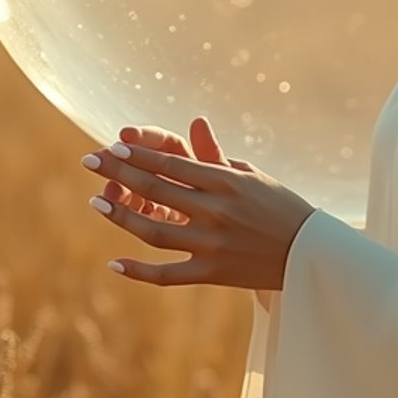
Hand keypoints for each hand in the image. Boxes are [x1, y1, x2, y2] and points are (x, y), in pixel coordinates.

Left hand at [80, 114, 316, 290]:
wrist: (308, 253)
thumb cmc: (278, 206)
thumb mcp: (250, 175)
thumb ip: (215, 154)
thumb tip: (193, 122)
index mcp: (226, 182)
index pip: (170, 164)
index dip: (137, 154)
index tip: (110, 144)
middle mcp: (216, 211)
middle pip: (155, 190)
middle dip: (117, 172)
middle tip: (89, 160)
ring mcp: (211, 244)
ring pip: (153, 232)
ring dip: (120, 216)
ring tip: (97, 202)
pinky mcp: (211, 274)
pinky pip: (167, 275)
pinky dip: (139, 271)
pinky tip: (114, 263)